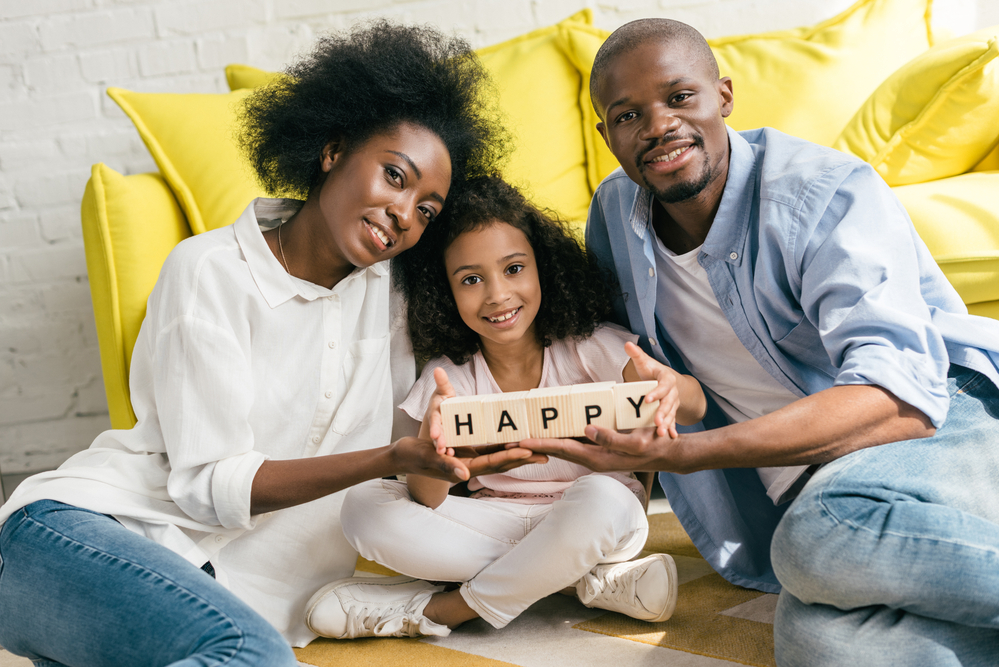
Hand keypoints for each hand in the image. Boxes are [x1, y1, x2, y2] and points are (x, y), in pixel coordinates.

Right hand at [391, 438, 546, 482]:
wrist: (405, 457)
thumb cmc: (415, 457)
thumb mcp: (429, 459)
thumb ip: (447, 466)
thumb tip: (465, 476)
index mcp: (465, 468)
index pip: (494, 462)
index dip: (512, 456)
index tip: (530, 449)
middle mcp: (472, 466)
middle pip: (503, 461)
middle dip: (525, 456)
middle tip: (548, 450)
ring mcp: (471, 461)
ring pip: (500, 456)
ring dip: (520, 453)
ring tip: (541, 447)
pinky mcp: (469, 454)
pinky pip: (491, 450)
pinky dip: (506, 446)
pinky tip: (518, 440)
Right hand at [423, 367, 455, 453]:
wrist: (442, 409)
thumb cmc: (443, 400)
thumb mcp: (443, 391)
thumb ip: (442, 382)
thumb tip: (438, 369)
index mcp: (435, 413)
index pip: (434, 420)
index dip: (434, 427)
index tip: (434, 434)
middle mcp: (436, 424)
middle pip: (437, 433)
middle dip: (439, 441)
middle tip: (441, 449)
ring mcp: (442, 433)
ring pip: (442, 441)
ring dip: (444, 448)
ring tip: (447, 454)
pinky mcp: (448, 438)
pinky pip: (450, 445)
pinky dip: (451, 450)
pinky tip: (454, 455)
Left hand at [520, 424, 674, 472]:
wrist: (667, 453)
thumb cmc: (653, 447)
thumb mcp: (634, 442)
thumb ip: (610, 438)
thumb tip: (587, 430)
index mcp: (597, 458)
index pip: (563, 449)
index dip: (540, 444)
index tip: (519, 441)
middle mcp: (592, 459)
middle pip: (557, 450)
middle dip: (535, 446)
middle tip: (510, 441)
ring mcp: (595, 455)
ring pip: (564, 448)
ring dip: (544, 442)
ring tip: (523, 437)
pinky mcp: (599, 450)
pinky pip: (574, 444)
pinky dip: (560, 439)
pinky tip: (552, 432)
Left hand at [625, 341, 679, 437]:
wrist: (671, 381)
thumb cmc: (654, 372)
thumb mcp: (646, 363)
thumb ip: (637, 355)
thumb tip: (627, 344)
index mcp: (667, 379)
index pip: (663, 386)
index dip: (656, 393)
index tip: (647, 400)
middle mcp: (672, 392)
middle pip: (668, 403)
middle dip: (662, 413)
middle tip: (656, 422)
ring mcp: (673, 404)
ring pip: (671, 414)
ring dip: (667, 423)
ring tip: (661, 432)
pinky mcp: (671, 412)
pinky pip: (673, 422)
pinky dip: (671, 429)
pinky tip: (670, 437)